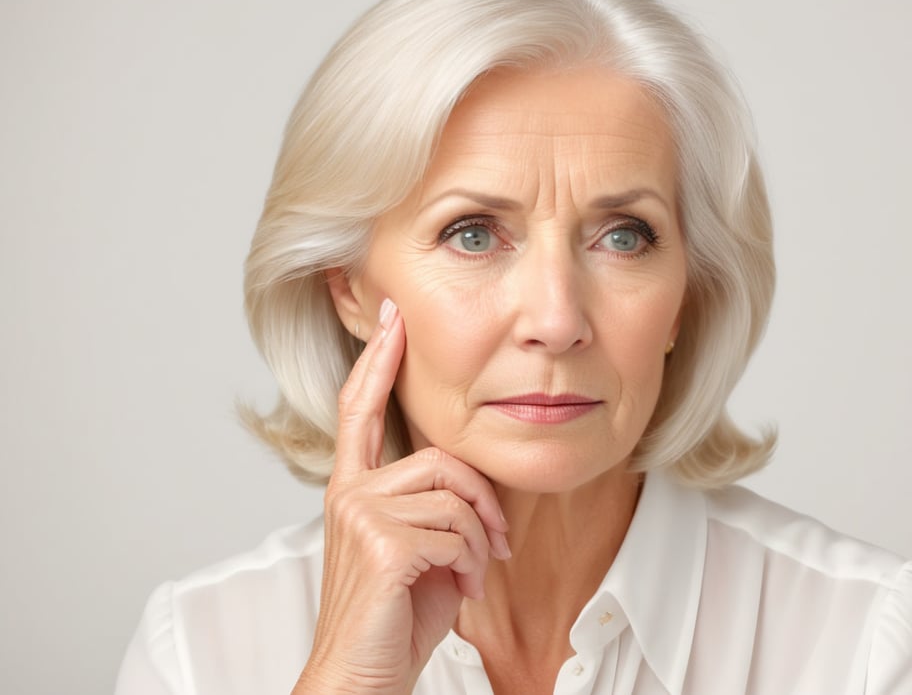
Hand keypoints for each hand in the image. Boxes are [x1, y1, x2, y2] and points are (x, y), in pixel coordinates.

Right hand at [293, 299, 510, 694]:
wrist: (364, 676)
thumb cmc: (393, 617)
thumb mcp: (419, 550)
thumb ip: (434, 508)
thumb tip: (471, 497)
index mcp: (354, 488)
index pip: (361, 409)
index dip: (377, 360)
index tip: (393, 318)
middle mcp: (349, 493)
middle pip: (439, 457)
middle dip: (483, 499)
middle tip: (496, 542)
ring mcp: (359, 514)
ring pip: (452, 495)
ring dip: (478, 540)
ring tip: (472, 573)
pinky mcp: (379, 542)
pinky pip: (454, 531)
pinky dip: (471, 562)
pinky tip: (462, 589)